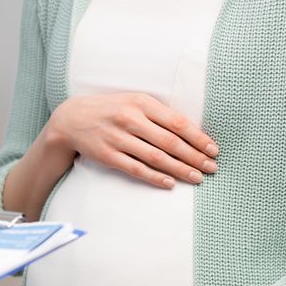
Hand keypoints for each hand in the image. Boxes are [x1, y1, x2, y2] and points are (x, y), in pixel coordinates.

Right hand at [44, 93, 218, 187]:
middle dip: (194, 156)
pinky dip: (154, 177)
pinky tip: (169, 183)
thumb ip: (158, 114)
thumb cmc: (111, 109)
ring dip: (179, 169)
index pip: (177, 122)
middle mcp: (130, 119)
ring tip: (196, 177)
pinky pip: (135, 169)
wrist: (72, 118)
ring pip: (155, 157)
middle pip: (169, 142)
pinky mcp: (108, 155)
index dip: (197, 137)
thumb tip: (191, 132)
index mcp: (141, 102)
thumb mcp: (134, 101)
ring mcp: (118, 138)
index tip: (213, 149)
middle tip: (211, 167)